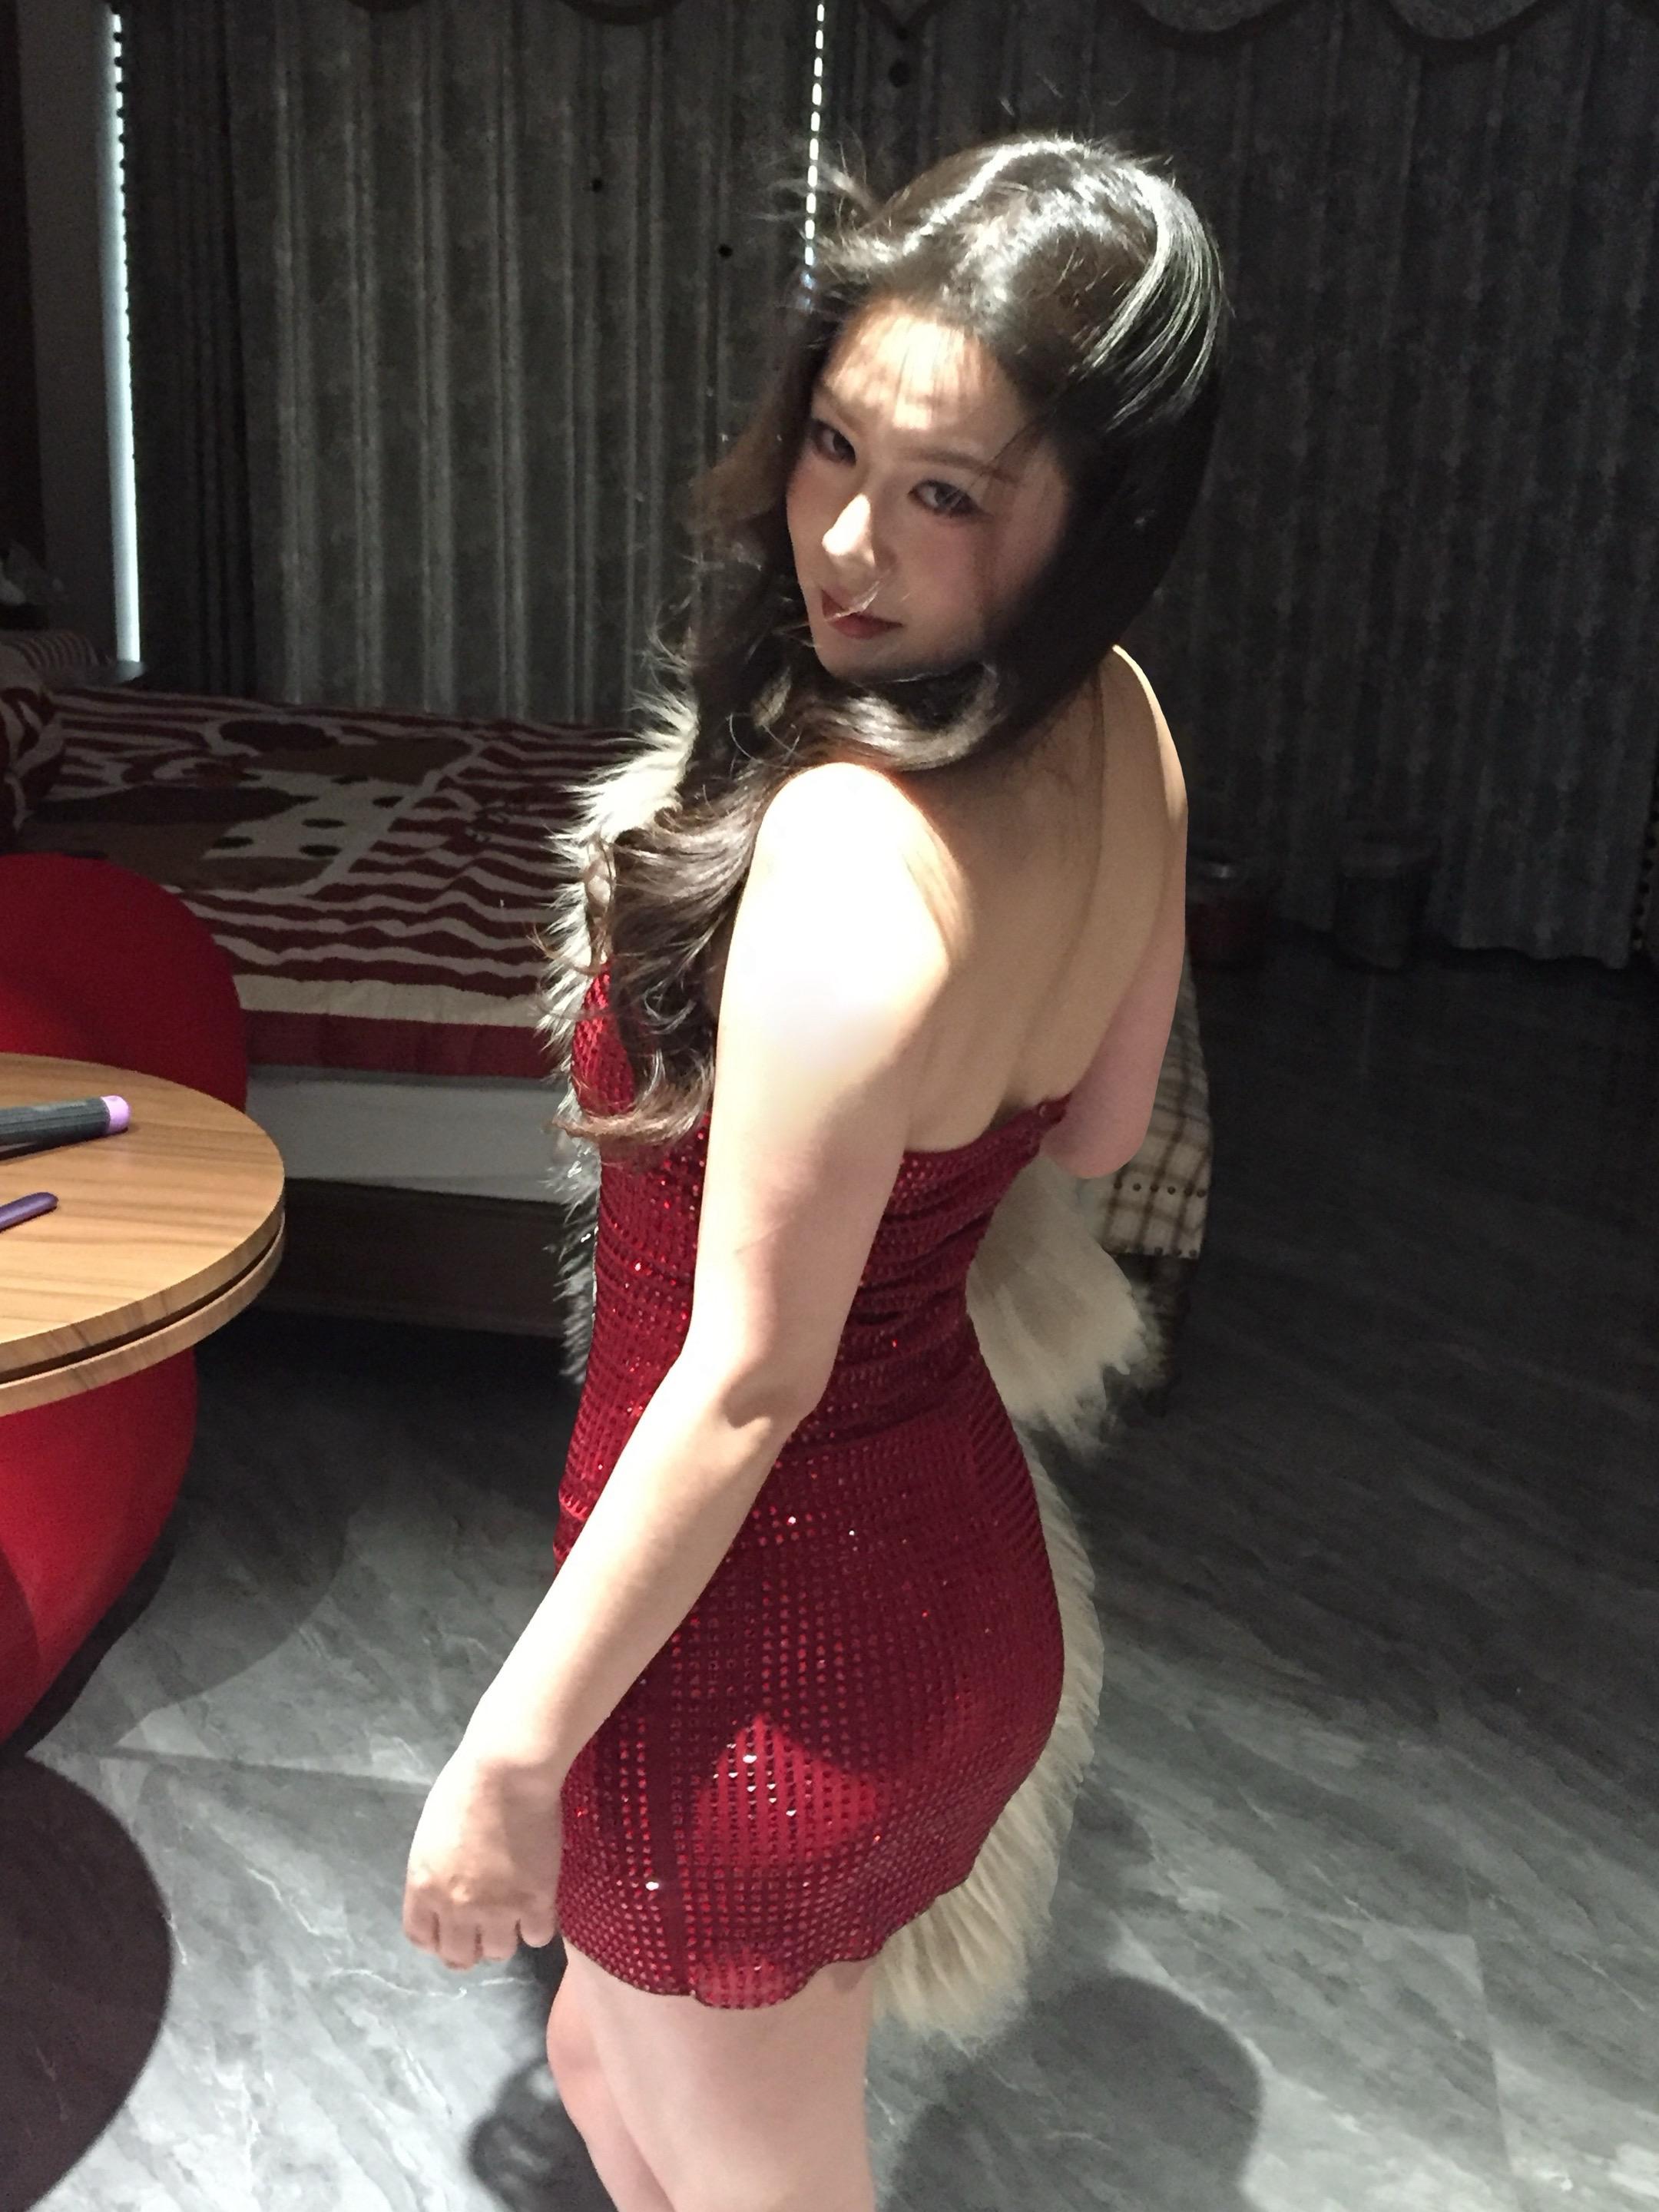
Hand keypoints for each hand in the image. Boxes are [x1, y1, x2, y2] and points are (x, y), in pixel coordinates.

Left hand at [402, 1742, 563, 1970]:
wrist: (507, 1772)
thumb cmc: (466, 1786)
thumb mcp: (432, 1835)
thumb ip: (436, 1871)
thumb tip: (450, 1887)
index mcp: (423, 1887)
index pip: (422, 1939)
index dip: (439, 1940)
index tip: (453, 1930)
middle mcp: (455, 1907)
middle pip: (459, 1957)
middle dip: (472, 1947)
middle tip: (488, 1928)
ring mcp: (496, 1909)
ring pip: (500, 1952)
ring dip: (508, 1935)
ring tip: (518, 1911)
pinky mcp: (535, 1901)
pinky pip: (538, 1937)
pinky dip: (540, 1924)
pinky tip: (541, 1903)